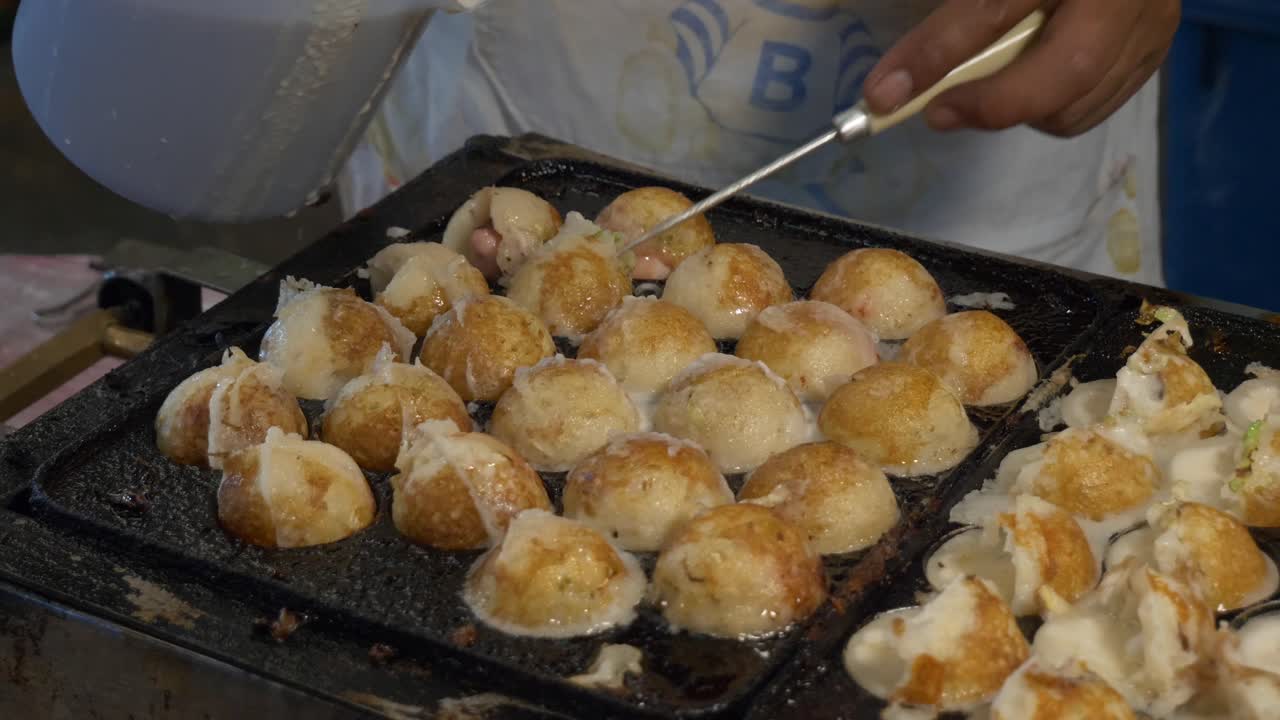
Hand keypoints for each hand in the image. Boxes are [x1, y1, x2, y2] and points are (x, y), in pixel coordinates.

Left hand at [861, 0, 1179, 136]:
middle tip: (936, 111)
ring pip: (1080, 99)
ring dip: (1018, 111)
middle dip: (992, 103)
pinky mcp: (1155, 48)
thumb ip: (958, 16)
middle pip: (1067, 69)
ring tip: (983, 90)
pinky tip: (1027, 82)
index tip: (882, 95)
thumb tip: (896, 81)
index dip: (935, 55)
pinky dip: (1048, 110)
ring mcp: (1151, 21)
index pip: (993, 9)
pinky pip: (1093, 106)